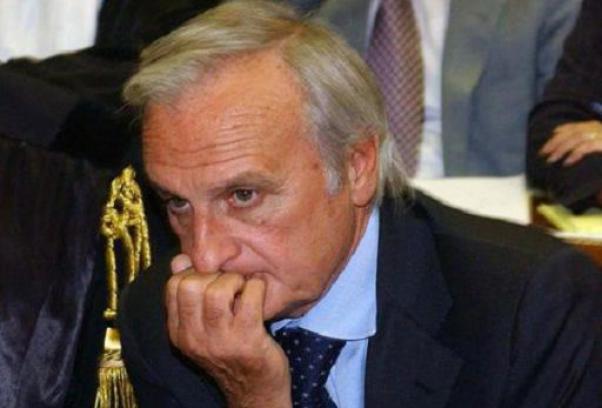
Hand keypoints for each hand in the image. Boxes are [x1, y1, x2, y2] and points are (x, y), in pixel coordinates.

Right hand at [166, 254, 291, 407]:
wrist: (254, 390)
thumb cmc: (230, 351)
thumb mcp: (201, 328)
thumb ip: (189, 296)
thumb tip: (179, 259)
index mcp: (178, 333)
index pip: (173, 285)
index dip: (195, 272)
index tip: (212, 278)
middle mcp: (193, 338)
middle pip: (189, 284)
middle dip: (212, 275)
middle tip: (228, 283)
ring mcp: (220, 340)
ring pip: (216, 290)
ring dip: (234, 280)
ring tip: (242, 289)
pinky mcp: (247, 339)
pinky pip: (249, 296)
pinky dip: (256, 286)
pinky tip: (258, 293)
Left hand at [539, 120, 601, 165]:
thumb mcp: (598, 141)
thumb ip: (586, 141)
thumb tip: (566, 150)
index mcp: (593, 125)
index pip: (572, 127)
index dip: (558, 132)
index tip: (547, 140)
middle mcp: (595, 127)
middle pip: (570, 132)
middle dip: (554, 142)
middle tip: (542, 152)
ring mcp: (599, 134)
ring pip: (575, 139)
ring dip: (560, 149)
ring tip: (550, 159)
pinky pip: (586, 147)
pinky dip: (574, 154)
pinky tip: (566, 162)